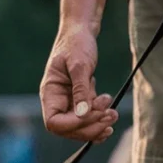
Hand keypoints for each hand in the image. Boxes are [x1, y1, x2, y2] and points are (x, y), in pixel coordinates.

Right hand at [39, 22, 117, 142]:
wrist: (81, 32)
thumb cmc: (76, 44)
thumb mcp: (79, 64)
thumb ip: (80, 89)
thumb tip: (83, 114)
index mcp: (49, 93)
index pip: (54, 122)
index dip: (72, 124)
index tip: (91, 113)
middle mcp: (56, 102)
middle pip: (68, 129)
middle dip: (90, 126)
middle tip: (110, 114)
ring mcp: (68, 103)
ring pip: (80, 128)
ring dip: (98, 125)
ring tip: (113, 113)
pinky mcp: (80, 102)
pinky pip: (87, 120)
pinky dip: (99, 123)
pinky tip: (110, 116)